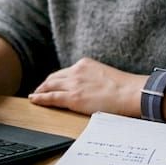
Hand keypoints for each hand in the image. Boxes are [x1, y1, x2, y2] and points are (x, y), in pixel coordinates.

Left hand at [29, 57, 146, 115]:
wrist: (130, 92)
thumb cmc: (125, 87)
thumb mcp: (105, 75)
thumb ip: (94, 78)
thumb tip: (92, 87)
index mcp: (85, 64)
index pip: (65, 72)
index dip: (55, 79)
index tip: (51, 83)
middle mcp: (76, 71)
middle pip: (54, 78)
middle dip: (45, 84)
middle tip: (39, 90)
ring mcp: (73, 84)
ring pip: (50, 86)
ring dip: (40, 91)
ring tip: (35, 96)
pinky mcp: (73, 97)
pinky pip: (51, 98)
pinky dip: (40, 99)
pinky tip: (34, 100)